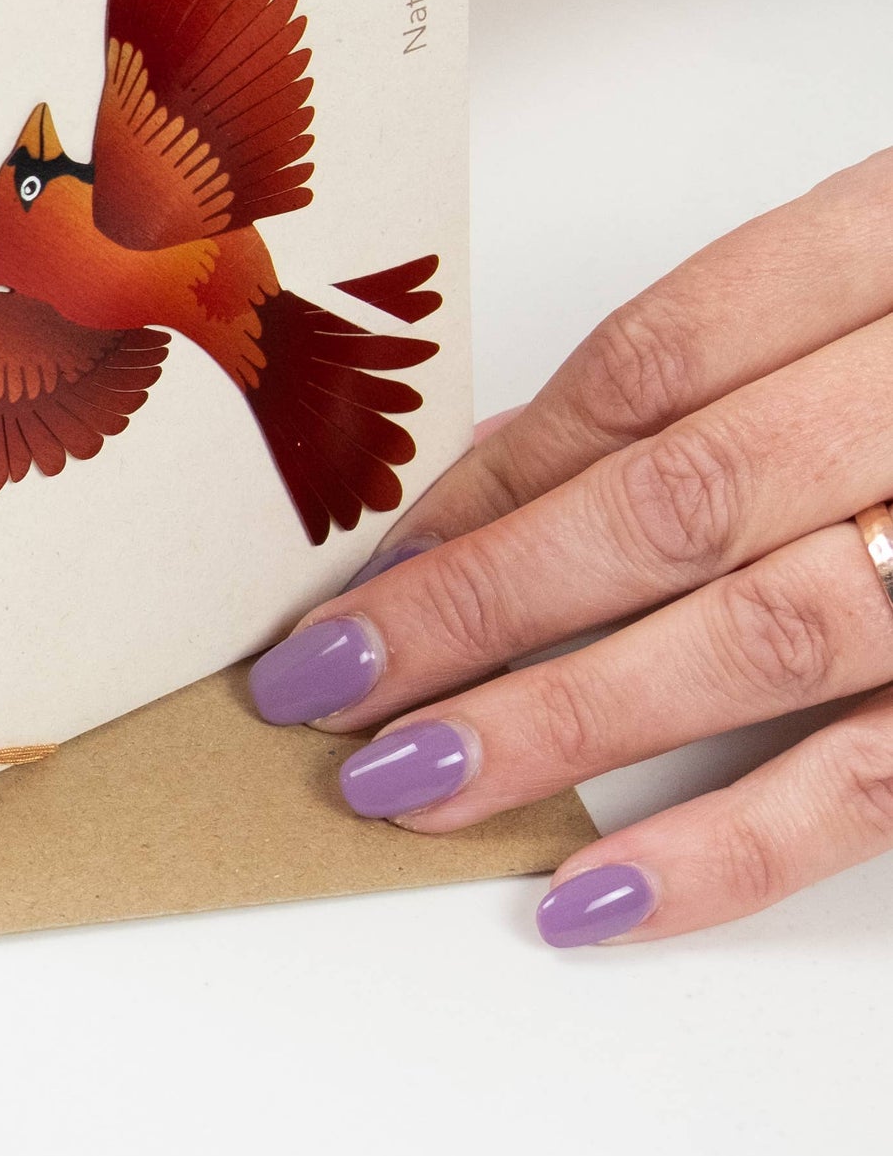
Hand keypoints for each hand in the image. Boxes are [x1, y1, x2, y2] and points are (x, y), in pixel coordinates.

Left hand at [247, 150, 892, 946]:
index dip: (489, 480)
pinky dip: (736, 845)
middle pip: (671, 503)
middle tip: (320, 685)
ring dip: (559, 724)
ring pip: (760, 637)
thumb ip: (722, 356)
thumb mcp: (886, 261)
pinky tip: (592, 894)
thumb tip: (502, 471)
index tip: (363, 567)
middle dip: (475, 606)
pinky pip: (890, 780)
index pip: (644, 370)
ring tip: (399, 785)